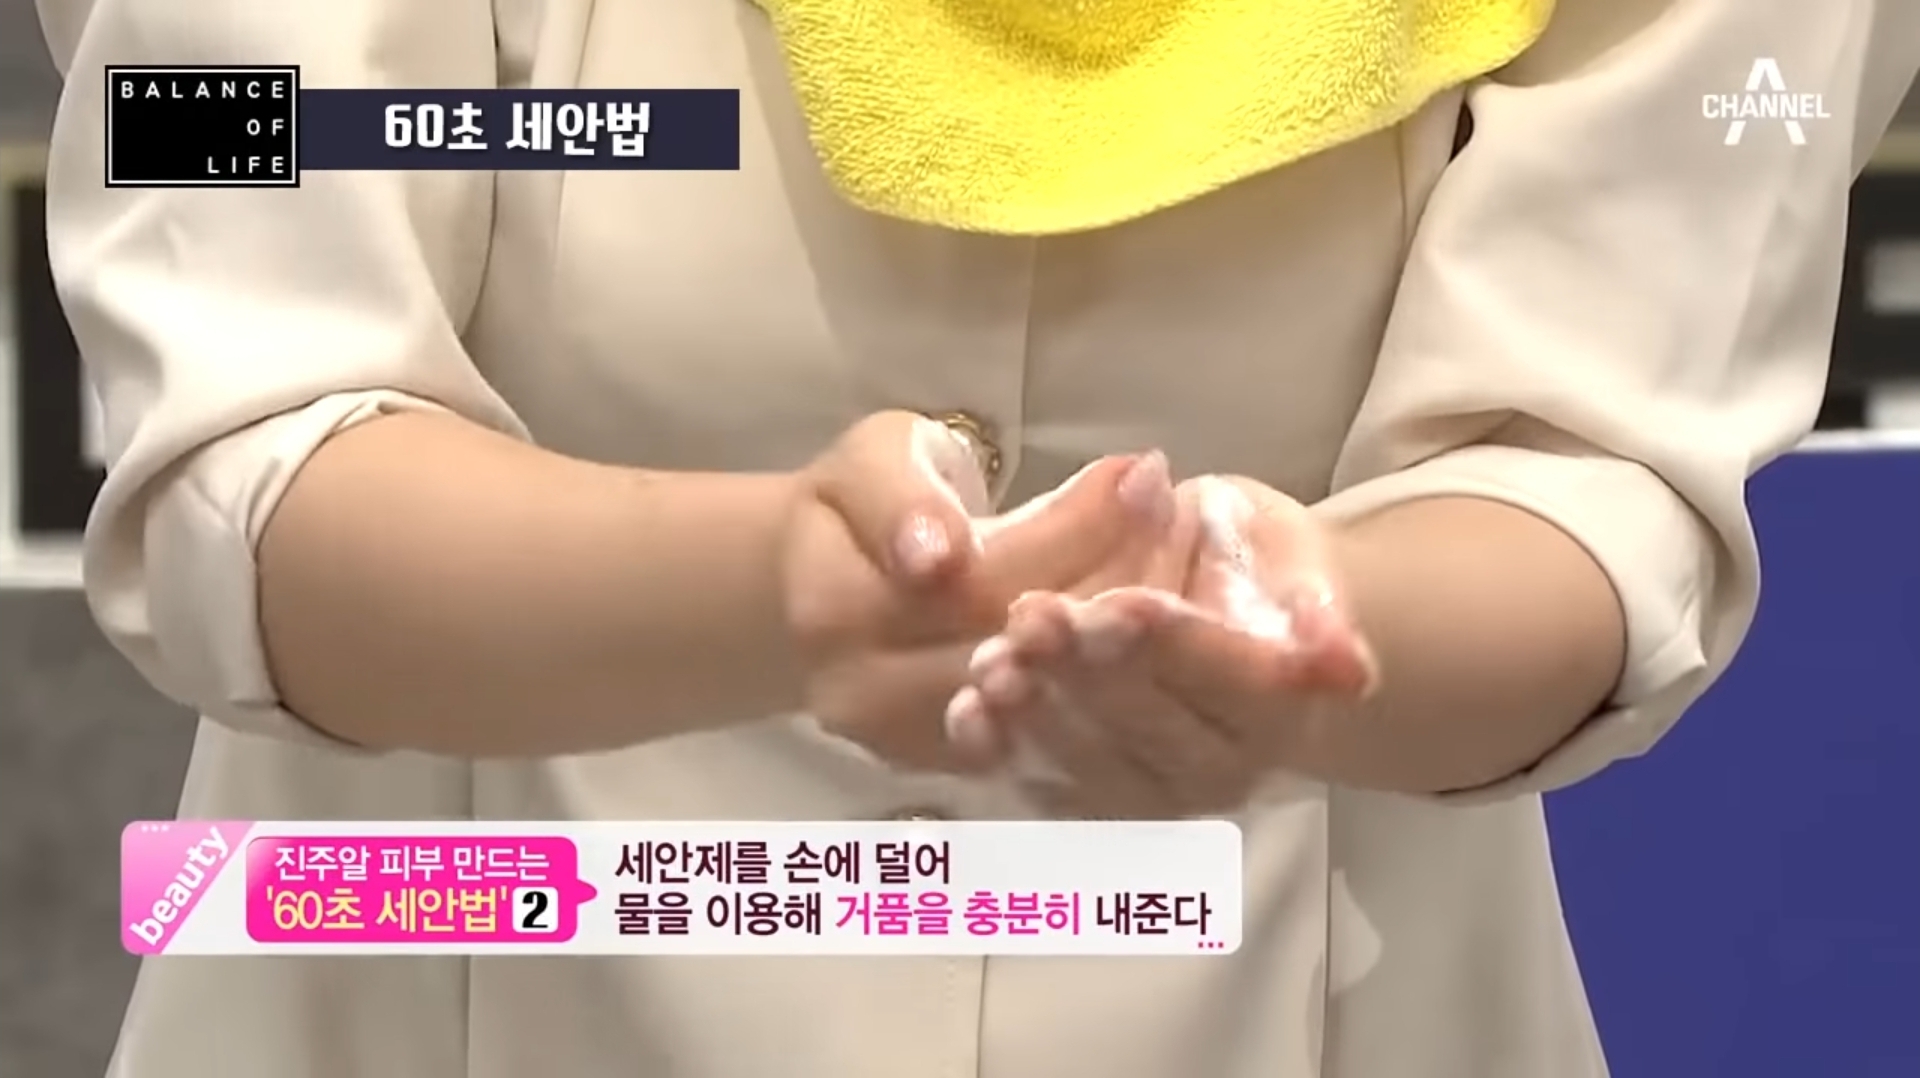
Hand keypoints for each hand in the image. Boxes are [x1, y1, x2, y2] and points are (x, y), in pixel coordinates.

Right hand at [782, 412, 1181, 773]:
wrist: (827, 583)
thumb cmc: (861, 507)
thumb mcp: (874, 463)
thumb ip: (903, 499)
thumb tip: (938, 553)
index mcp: (831, 607)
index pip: (974, 580)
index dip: (1067, 531)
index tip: (1142, 476)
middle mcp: (858, 694)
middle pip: (1014, 649)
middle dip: (1109, 583)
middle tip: (1181, 522)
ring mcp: (902, 744)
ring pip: (1039, 701)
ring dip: (1117, 639)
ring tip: (1176, 572)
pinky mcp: (946, 771)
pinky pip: (1041, 735)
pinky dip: (1098, 682)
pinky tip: (1144, 631)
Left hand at [952, 475, 1378, 816]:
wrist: (1228, 616)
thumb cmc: (1257, 569)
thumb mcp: (1290, 558)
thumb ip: (1315, 611)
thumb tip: (1347, 666)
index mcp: (1282, 711)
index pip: (1220, 678)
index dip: (1168, 645)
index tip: (1115, 603)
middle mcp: (1223, 774)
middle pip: (1147, 725)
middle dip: (1085, 674)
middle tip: (1031, 618)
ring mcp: (1152, 799)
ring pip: (1089, 766)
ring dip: (1035, 718)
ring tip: (993, 663)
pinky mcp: (1089, 803)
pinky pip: (1040, 788)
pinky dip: (1003, 756)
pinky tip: (968, 717)